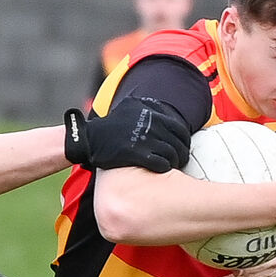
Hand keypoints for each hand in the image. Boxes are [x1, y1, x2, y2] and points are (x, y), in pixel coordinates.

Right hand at [64, 97, 191, 172]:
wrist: (90, 138)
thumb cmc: (111, 126)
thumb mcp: (130, 107)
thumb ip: (148, 107)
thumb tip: (163, 109)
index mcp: (152, 114)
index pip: (180, 129)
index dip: (184, 140)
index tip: (182, 147)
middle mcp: (151, 125)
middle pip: (178, 143)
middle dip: (182, 153)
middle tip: (179, 160)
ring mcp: (145, 140)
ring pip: (172, 155)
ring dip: (174, 162)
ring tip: (171, 166)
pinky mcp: (137, 154)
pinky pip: (161, 164)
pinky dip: (164, 167)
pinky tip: (161, 169)